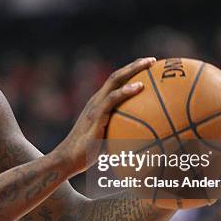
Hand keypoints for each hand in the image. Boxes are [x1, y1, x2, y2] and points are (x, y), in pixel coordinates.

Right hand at [52, 57, 155, 175]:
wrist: (68, 160)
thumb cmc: (88, 155)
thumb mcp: (107, 141)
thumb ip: (122, 136)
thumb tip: (146, 142)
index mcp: (98, 104)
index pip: (115, 82)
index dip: (130, 71)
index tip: (148, 67)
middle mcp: (96, 100)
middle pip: (116, 76)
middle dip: (135, 65)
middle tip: (153, 60)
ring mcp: (94, 106)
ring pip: (114, 81)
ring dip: (132, 70)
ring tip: (149, 64)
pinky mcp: (95, 116)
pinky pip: (112, 100)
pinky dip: (125, 91)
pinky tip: (140, 87)